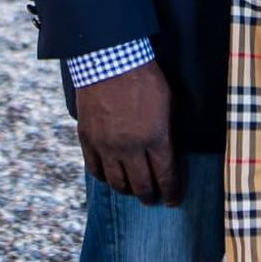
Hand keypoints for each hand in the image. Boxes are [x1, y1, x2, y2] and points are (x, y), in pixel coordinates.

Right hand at [76, 59, 180, 206]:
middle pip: (141, 185)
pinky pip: (94, 169)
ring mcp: (106, 146)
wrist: (109, 61)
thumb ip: (167, 129)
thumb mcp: (168, 101)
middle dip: (150, 196)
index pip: (166, 176)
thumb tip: (168, 148)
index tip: (173, 201)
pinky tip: (109, 177)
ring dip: (126, 190)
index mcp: (156, 138)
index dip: (170, 192)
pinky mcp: (88, 139)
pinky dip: (103, 177)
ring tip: (132, 190)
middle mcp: (130, 148)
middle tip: (153, 199)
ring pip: (116, 182)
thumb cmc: (145, 77)